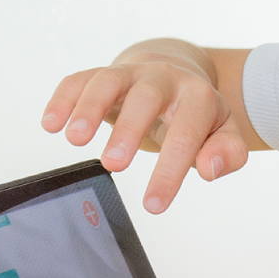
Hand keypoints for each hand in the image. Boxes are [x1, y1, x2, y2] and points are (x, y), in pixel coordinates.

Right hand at [42, 56, 249, 213]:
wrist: (176, 72)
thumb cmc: (197, 115)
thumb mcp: (223, 133)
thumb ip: (227, 153)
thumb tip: (209, 167)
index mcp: (197, 97)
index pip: (186, 133)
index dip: (170, 170)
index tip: (153, 205)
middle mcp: (163, 79)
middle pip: (146, 97)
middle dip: (129, 129)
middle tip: (114, 165)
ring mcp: (130, 73)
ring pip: (108, 80)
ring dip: (89, 108)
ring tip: (74, 140)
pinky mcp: (102, 73)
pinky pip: (80, 79)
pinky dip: (63, 99)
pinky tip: (50, 124)